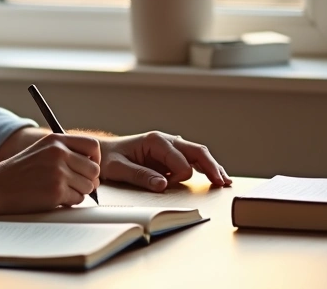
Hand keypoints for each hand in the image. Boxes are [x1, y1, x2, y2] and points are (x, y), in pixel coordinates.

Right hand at [0, 133, 101, 213]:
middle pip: (94, 169)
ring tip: (60, 190)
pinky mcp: (56, 192)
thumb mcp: (41, 150)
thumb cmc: (18, 172)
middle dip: (88, 180)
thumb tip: (93, 165)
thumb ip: (65, 152)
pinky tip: (53, 198)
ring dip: (78, 192)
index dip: (95, 159)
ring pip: (88, 186)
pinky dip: (69, 202)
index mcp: (56, 140)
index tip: (89, 167)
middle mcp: (59, 153)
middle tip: (75, 184)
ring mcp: (58, 173)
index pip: (92, 145)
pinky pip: (78, 199)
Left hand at [98, 132, 230, 191]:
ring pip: (198, 154)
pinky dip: (205, 168)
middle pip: (197, 152)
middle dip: (211, 167)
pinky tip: (216, 176)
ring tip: (225, 181)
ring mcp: (171, 147)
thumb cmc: (108, 159)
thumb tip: (163, 185)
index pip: (180, 161)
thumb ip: (140, 175)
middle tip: (222, 182)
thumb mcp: (119, 168)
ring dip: (212, 167)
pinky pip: (193, 160)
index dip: (177, 178)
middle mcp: (167, 140)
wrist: (101, 153)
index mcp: (156, 140)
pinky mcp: (170, 156)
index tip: (165, 186)